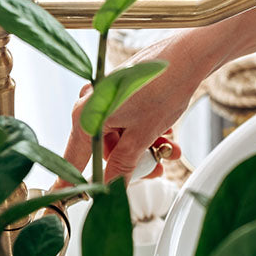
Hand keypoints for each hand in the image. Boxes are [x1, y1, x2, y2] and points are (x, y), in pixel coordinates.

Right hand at [59, 32, 203, 184]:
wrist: (188, 56)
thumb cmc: (163, 88)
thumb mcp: (143, 136)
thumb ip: (123, 165)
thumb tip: (110, 188)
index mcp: (86, 116)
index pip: (74, 158)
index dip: (73, 181)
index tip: (67, 198)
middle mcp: (91, 104)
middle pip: (103, 148)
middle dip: (131, 161)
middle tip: (154, 170)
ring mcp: (107, 96)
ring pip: (121, 136)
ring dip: (145, 147)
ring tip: (169, 150)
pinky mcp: (123, 91)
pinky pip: (130, 120)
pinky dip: (147, 130)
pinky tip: (167, 133)